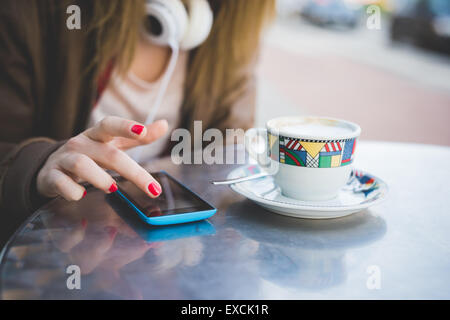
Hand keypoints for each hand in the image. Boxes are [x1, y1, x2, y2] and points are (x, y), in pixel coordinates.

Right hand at [37, 116, 167, 200]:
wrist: (51, 166)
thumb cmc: (90, 154)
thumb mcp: (113, 143)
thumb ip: (139, 137)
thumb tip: (165, 125)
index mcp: (97, 135)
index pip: (109, 125)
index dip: (125, 126)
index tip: (142, 132)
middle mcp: (80, 144)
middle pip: (108, 154)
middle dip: (133, 171)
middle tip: (153, 189)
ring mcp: (64, 159)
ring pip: (81, 165)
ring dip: (99, 177)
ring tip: (113, 188)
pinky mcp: (51, 177)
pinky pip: (60, 183)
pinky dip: (72, 190)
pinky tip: (81, 195)